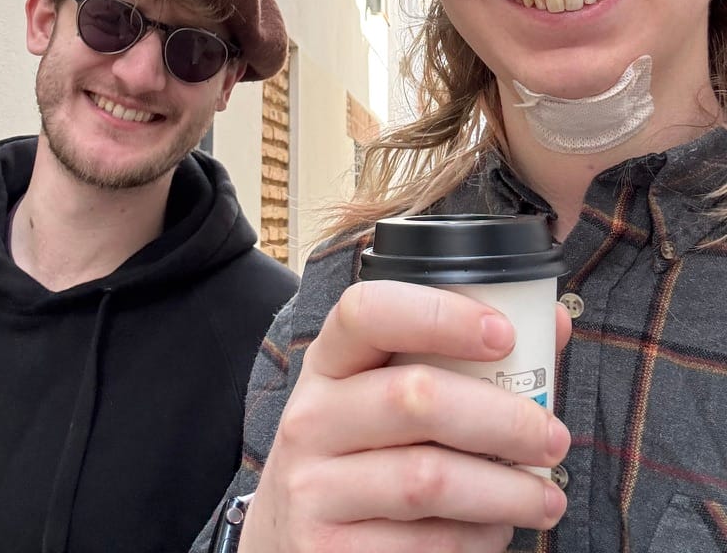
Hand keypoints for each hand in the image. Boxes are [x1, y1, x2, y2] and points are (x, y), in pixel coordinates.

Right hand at [239, 280, 570, 552]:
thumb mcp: (383, 391)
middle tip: (553, 436)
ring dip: (506, 490)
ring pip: (427, 479)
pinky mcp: (328, 552)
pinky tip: (495, 529)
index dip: (437, 315)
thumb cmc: (361, 449)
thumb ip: (460, 355)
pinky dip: (477, 539)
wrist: (289, 536)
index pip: (366, 312)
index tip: (502, 333)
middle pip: (414, 397)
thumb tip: (550, 323)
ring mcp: (313, 488)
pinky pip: (423, 544)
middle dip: (502, 417)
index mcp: (328, 361)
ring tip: (547, 496)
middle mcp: (311, 417)